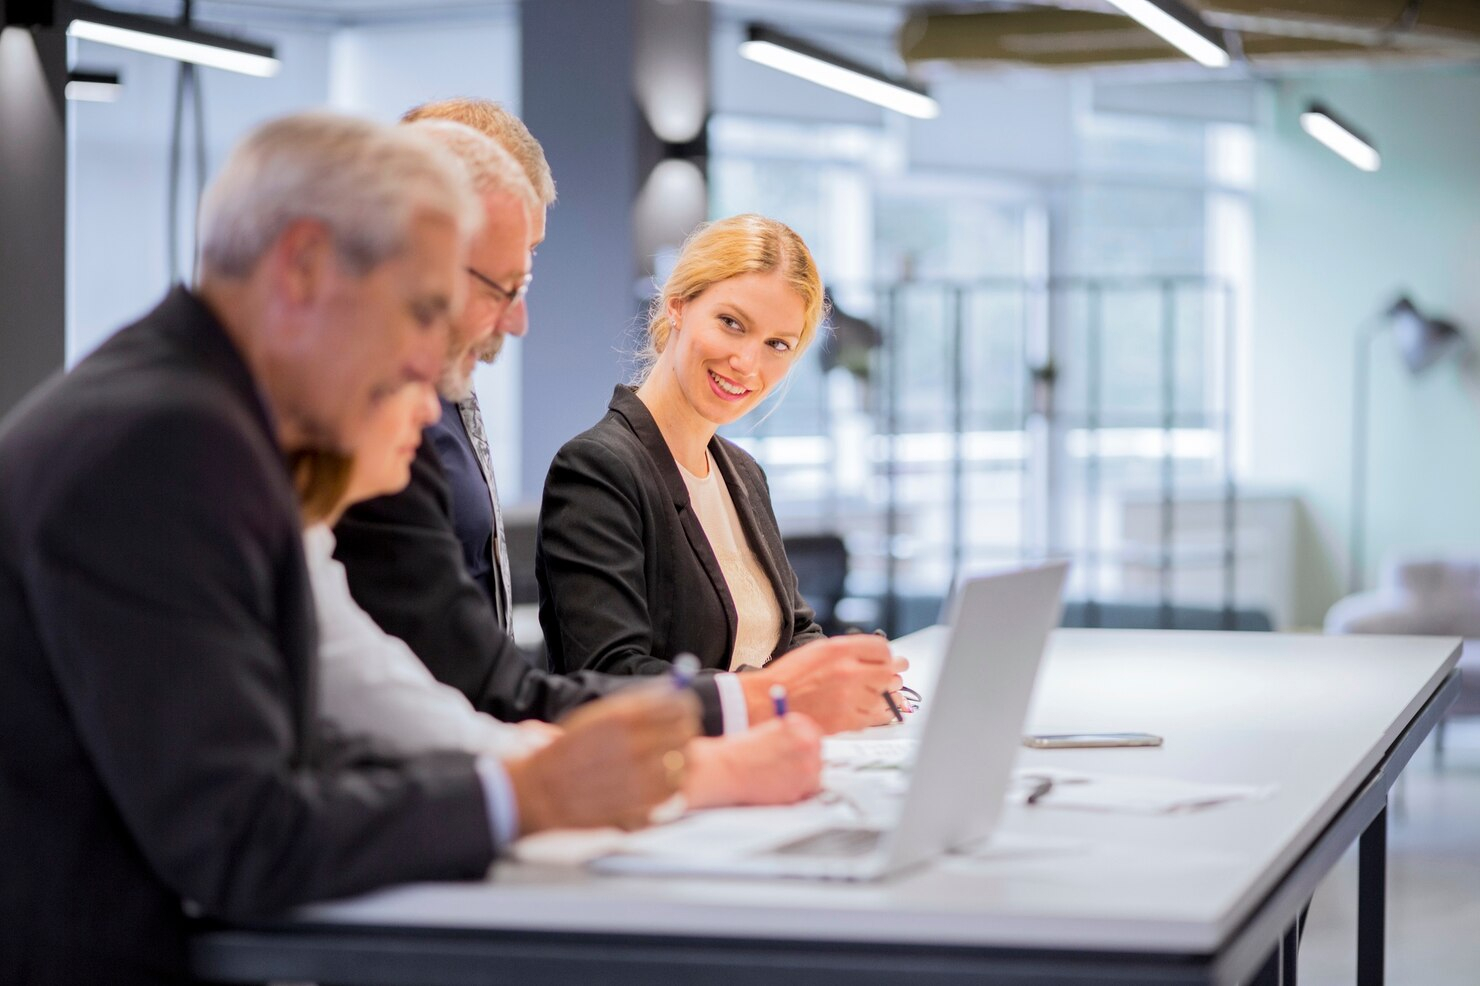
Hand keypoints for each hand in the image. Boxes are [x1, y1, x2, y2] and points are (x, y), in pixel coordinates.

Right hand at [504, 686, 698, 834]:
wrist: (541, 791)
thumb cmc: (567, 751)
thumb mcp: (596, 716)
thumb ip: (636, 705)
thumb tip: (673, 692)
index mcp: (623, 717)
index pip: (678, 705)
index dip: (686, 708)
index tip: (684, 712)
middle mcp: (634, 745)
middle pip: (685, 733)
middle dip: (686, 732)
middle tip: (681, 737)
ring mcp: (638, 778)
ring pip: (684, 764)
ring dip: (682, 760)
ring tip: (668, 761)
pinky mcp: (639, 806)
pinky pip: (673, 793)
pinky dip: (672, 787)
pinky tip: (657, 782)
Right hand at [682, 714, 823, 808]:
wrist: (726, 770)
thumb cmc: (741, 751)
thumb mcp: (769, 730)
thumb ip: (791, 735)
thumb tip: (807, 744)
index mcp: (799, 726)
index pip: (815, 734)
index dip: (806, 742)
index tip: (800, 750)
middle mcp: (807, 744)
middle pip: (818, 754)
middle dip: (807, 759)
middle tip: (789, 765)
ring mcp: (805, 769)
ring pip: (816, 774)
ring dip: (804, 776)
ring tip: (781, 776)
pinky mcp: (799, 790)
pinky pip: (807, 791)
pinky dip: (797, 791)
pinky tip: (779, 785)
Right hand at [744, 636, 907, 733]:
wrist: (768, 702)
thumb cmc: (791, 677)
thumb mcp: (819, 650)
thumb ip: (849, 651)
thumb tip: (879, 658)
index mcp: (840, 650)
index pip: (881, 648)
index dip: (887, 655)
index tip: (888, 660)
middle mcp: (847, 671)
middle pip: (889, 672)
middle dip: (893, 674)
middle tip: (894, 677)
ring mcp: (849, 697)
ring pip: (886, 696)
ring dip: (890, 696)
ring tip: (889, 695)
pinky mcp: (846, 720)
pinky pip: (876, 717)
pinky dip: (881, 714)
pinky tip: (879, 711)